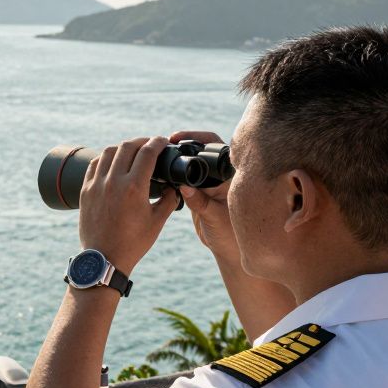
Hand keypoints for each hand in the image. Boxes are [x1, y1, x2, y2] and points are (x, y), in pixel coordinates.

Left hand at [78, 136, 180, 275]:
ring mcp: (97, 185)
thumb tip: (175, 186)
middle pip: (127, 147)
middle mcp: (113, 181)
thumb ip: (170, 200)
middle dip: (141, 141)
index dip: (158, 142)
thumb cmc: (133, 243)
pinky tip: (112, 162)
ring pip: (108, 152)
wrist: (104, 259)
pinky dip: (105, 158)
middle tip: (149, 145)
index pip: (147, 152)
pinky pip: (94, 165)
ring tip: (131, 151)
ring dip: (122, 148)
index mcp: (134, 187)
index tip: (163, 141)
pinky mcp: (85, 191)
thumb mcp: (157, 221)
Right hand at [169, 131, 239, 262]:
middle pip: (200, 149)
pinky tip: (160, 174)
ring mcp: (208, 183)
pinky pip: (184, 177)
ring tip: (158, 156)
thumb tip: (184, 187)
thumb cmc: (229, 235)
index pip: (214, 145)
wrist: (228, 250)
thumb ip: (200, 202)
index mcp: (228, 176)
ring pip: (191, 162)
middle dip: (182, 144)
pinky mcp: (198, 193)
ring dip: (176, 158)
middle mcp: (219, 176)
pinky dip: (173, 174)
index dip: (195, 137)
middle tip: (163, 143)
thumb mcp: (215, 217)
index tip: (176, 138)